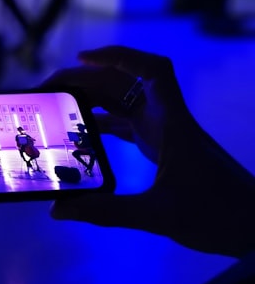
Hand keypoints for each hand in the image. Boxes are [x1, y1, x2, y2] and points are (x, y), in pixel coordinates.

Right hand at [42, 46, 254, 257]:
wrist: (253, 227)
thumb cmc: (217, 216)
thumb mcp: (159, 217)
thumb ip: (107, 212)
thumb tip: (58, 211)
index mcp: (172, 124)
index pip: (152, 70)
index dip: (117, 56)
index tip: (82, 58)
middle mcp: (168, 119)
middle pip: (124, 83)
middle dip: (86, 79)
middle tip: (48, 89)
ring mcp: (166, 131)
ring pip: (124, 100)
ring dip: (92, 98)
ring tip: (57, 105)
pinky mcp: (164, 146)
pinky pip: (129, 122)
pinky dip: (103, 121)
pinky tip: (81, 130)